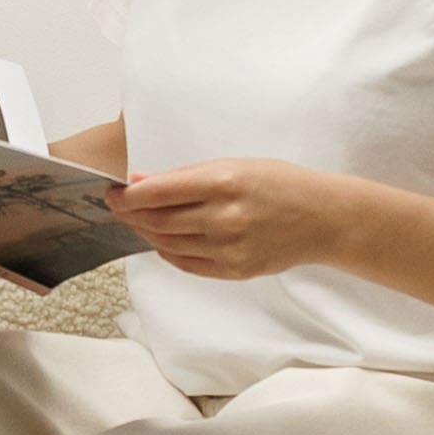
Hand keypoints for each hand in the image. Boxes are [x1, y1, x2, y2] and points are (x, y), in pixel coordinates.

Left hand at [106, 158, 354, 280]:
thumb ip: (186, 176)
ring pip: (168, 243)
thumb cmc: (277, 183)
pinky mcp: (233, 270)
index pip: (158, 192)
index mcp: (224, 182)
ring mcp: (229, 248)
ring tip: (138, 220)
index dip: (127, 195)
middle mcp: (224, 218)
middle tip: (118, 206)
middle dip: (130, 213)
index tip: (112, 192)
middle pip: (158, 220)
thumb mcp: (234, 164)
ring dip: (145, 232)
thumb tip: (140, 182)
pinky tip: (163, 239)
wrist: (321, 218)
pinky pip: (186, 263)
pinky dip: (167, 251)